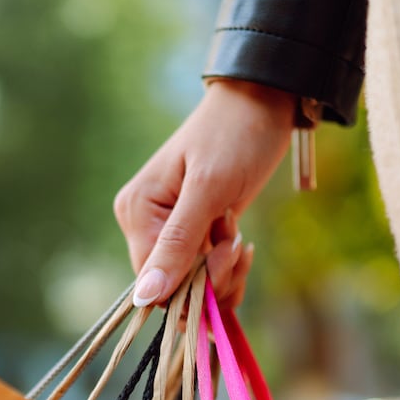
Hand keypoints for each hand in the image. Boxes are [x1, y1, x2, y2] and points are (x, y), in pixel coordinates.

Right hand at [114, 78, 294, 307]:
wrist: (263, 102)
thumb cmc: (235, 136)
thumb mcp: (209, 189)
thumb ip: (177, 244)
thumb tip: (144, 297)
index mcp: (136, 212)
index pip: (153, 280)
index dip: (191, 283)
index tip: (227, 254)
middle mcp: (145, 225)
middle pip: (174, 287)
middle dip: (213, 276)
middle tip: (237, 241)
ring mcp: (169, 231)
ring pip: (194, 285)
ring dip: (226, 272)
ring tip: (240, 237)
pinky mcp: (194, 234)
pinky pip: (205, 274)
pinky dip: (228, 268)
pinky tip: (241, 244)